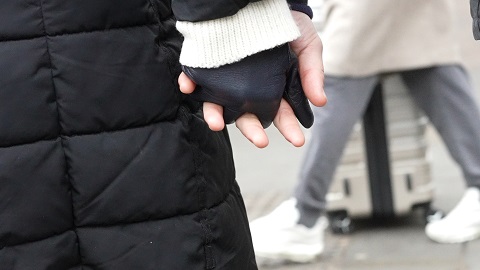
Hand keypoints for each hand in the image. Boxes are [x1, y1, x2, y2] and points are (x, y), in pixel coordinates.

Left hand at [178, 11, 325, 147]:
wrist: (265, 1)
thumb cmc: (288, 25)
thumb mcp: (308, 45)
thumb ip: (313, 73)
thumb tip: (320, 102)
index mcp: (274, 89)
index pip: (280, 113)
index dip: (289, 127)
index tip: (297, 139)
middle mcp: (248, 89)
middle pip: (247, 115)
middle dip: (252, 130)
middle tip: (261, 141)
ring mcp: (227, 79)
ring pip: (218, 104)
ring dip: (215, 115)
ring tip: (216, 123)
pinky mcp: (208, 65)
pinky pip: (196, 78)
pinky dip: (190, 84)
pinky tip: (189, 88)